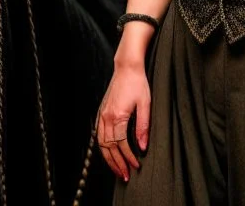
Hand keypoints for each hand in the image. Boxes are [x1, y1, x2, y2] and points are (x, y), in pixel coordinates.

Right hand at [96, 62, 150, 180]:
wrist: (126, 67)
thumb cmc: (138, 83)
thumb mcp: (146, 104)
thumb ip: (144, 126)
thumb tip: (143, 147)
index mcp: (118, 116)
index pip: (121, 144)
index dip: (128, 157)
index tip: (136, 166)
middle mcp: (107, 118)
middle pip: (109, 148)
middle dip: (117, 163)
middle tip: (125, 175)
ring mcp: (102, 115)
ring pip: (102, 144)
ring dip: (109, 159)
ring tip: (118, 170)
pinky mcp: (102, 112)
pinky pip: (99, 135)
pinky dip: (103, 148)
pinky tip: (109, 154)